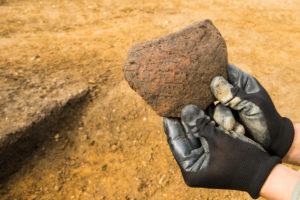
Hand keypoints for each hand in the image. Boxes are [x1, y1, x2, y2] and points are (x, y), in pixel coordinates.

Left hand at [163, 104, 280, 198]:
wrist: (266, 171)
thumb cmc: (242, 159)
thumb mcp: (219, 140)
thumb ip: (200, 125)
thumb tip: (185, 108)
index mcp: (191, 168)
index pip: (175, 141)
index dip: (171, 123)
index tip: (165, 107)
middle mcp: (195, 163)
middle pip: (185, 135)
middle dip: (183, 118)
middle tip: (176, 100)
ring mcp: (204, 156)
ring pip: (195, 132)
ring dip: (195, 117)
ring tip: (186, 98)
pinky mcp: (213, 150)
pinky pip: (205, 133)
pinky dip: (205, 121)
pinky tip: (201, 105)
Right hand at [210, 63, 293, 157]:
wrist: (270, 143)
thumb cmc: (266, 120)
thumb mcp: (254, 105)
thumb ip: (235, 95)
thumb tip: (214, 81)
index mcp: (241, 81)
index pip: (223, 68)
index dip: (211, 70)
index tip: (203, 78)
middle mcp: (230, 92)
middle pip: (211, 88)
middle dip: (213, 99)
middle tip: (222, 107)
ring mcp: (224, 106)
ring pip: (212, 106)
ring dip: (222, 117)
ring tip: (234, 126)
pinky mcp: (219, 119)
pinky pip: (211, 118)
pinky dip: (220, 124)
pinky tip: (232, 129)